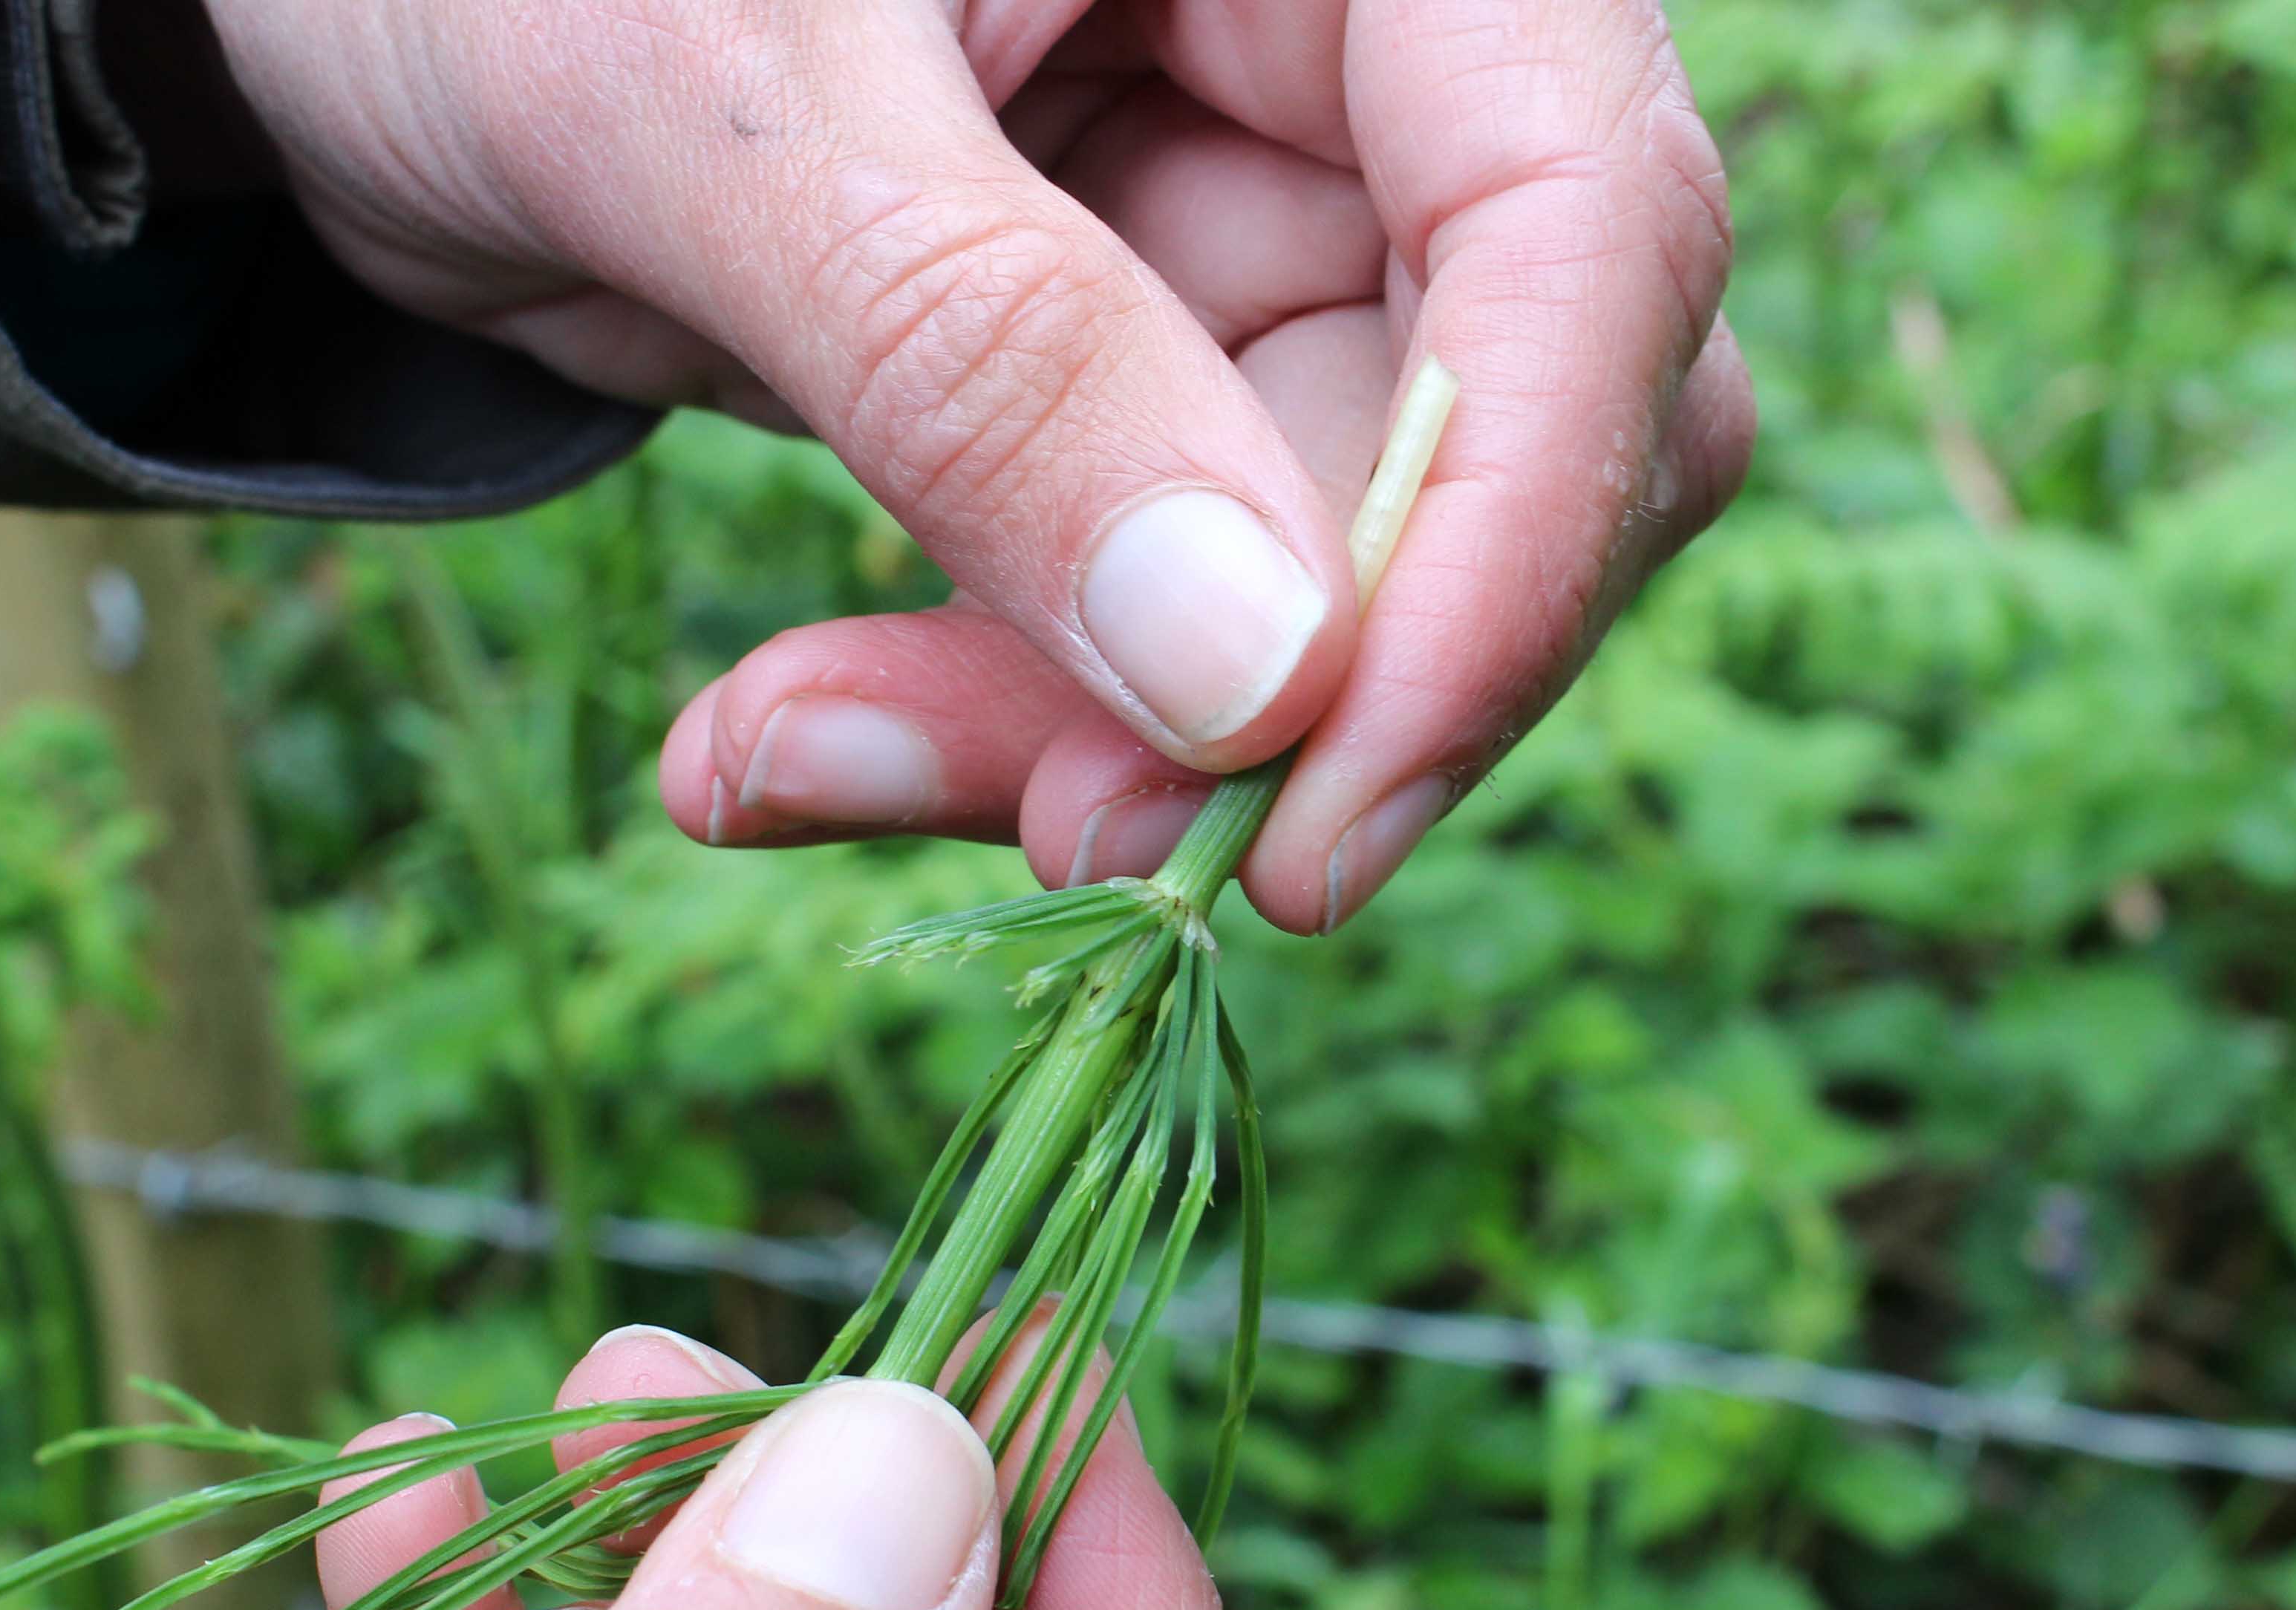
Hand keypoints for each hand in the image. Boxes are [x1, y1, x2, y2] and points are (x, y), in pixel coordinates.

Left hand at [194, 0, 1752, 931]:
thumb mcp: (708, 99)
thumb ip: (987, 357)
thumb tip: (1260, 687)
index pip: (1587, 208)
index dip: (1517, 522)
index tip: (1330, 803)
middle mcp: (1348, 56)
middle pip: (1503, 432)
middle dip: (1282, 683)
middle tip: (1057, 845)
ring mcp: (1250, 224)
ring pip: (1330, 577)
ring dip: (1094, 736)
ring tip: (793, 760)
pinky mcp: (1134, 381)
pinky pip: (1168, 618)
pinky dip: (989, 714)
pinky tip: (773, 744)